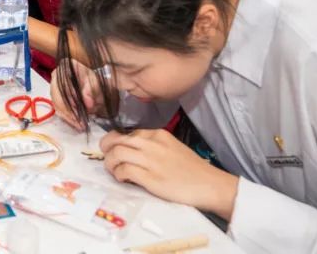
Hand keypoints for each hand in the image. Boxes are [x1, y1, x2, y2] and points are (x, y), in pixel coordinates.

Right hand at [50, 59, 102, 130]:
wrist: (95, 86)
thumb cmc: (94, 81)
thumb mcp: (96, 82)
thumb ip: (92, 90)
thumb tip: (88, 103)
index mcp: (65, 67)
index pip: (62, 82)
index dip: (68, 95)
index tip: (77, 106)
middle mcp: (56, 76)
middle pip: (57, 95)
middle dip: (68, 110)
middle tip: (79, 120)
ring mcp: (54, 88)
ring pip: (57, 104)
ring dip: (68, 116)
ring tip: (80, 124)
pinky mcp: (56, 99)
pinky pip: (59, 110)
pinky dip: (68, 118)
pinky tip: (77, 124)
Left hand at [100, 128, 237, 218]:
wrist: (209, 184)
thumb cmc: (192, 168)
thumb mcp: (171, 147)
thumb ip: (152, 145)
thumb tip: (131, 150)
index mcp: (157, 134)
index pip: (127, 132)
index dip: (115, 140)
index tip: (113, 148)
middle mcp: (151, 144)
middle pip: (117, 140)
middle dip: (106, 148)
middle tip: (107, 157)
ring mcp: (150, 160)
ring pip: (116, 154)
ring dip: (110, 163)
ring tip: (114, 170)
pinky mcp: (150, 178)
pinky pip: (124, 171)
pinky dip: (118, 174)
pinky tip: (123, 179)